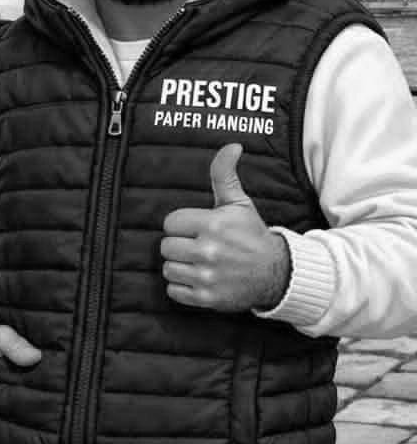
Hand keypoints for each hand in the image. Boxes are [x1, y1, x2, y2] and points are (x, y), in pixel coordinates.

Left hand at [159, 143, 290, 311]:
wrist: (276, 272)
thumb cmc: (251, 235)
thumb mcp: (239, 202)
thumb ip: (225, 173)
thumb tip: (232, 145)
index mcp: (214, 224)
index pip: (171, 223)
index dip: (182, 225)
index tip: (196, 228)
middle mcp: (209, 250)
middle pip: (166, 247)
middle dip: (179, 245)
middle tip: (197, 246)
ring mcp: (208, 276)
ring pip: (168, 269)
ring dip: (179, 266)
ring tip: (198, 262)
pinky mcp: (207, 298)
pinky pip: (174, 291)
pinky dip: (182, 287)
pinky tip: (199, 278)